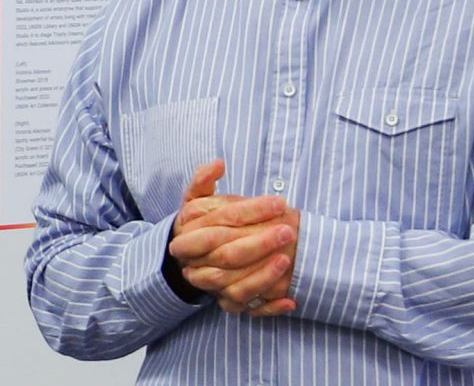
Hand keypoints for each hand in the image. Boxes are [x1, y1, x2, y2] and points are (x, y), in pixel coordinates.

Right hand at [165, 160, 299, 316]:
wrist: (183, 258)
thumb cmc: (198, 224)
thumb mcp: (195, 200)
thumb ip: (202, 181)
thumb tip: (217, 164)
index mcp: (190, 233)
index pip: (224, 220)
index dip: (252, 211)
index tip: (279, 203)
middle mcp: (196, 262)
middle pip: (228, 254)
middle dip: (260, 243)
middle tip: (289, 230)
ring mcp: (209, 286)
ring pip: (234, 286)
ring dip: (262, 275)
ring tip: (287, 260)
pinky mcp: (223, 303)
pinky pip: (245, 310)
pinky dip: (268, 307)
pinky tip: (290, 300)